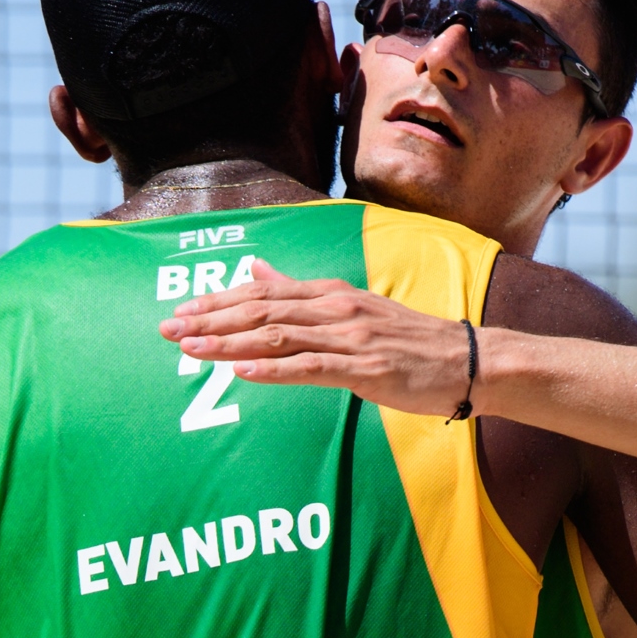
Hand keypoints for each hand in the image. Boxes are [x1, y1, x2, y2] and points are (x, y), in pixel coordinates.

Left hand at [157, 259, 482, 416]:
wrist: (466, 359)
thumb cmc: (407, 339)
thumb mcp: (351, 307)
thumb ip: (299, 292)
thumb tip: (256, 269)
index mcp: (330, 293)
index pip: (263, 293)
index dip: (218, 301)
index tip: (181, 311)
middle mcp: (336, 308)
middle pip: (262, 310)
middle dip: (212, 320)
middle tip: (170, 330)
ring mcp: (350, 337)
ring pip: (278, 336)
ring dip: (231, 342)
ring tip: (192, 349)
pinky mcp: (365, 368)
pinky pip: (310, 366)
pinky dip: (273, 368)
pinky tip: (243, 369)